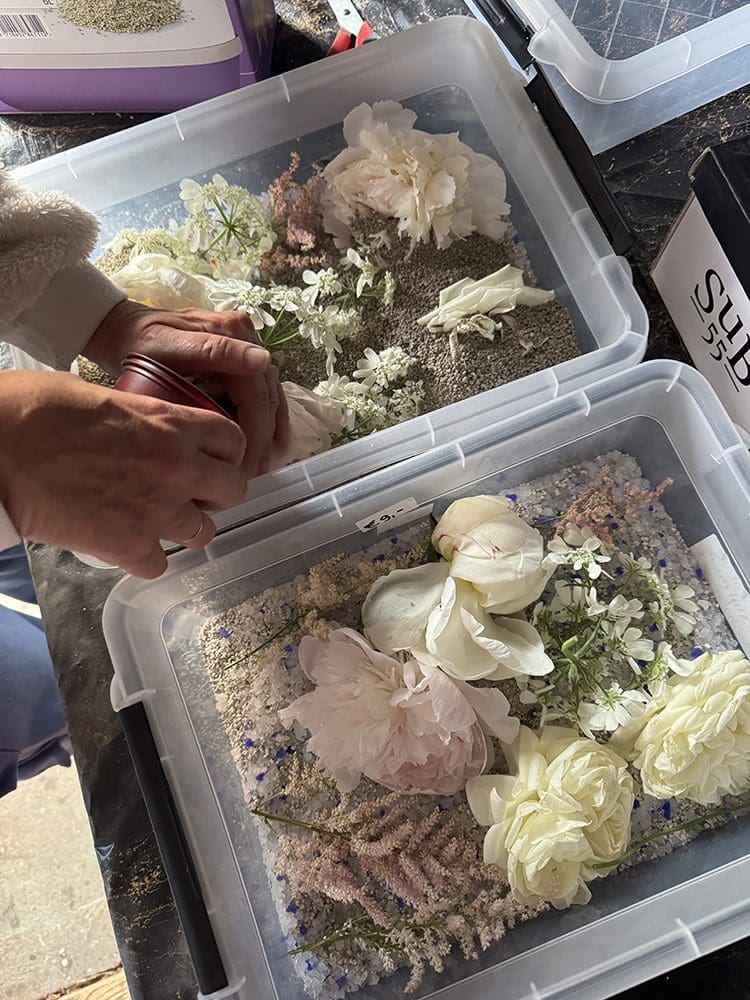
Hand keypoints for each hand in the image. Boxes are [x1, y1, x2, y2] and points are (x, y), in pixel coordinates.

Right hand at [0, 370, 248, 577]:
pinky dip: (147, 559)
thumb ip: (139, 416)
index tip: (213, 458)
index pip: (233, 441)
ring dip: (186, 528)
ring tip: (161, 520)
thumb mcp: (101, 396)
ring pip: (203, 533)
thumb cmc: (35, 411)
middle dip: (217, 492)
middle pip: (233, 491)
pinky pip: (160, 565)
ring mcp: (155, 511)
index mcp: (172, 424)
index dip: (226, 452)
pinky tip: (129, 544)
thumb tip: (143, 425)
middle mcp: (176, 468)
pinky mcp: (127, 546)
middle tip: (194, 492)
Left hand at [84, 300, 289, 476]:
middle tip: (251, 475)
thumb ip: (215, 352)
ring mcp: (245, 350)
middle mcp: (246, 338)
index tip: (244, 468)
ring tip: (256, 467)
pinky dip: (264, 422)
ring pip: (270, 399)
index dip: (254, 436)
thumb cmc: (137, 342)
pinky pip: (261, 395)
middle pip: (267, 399)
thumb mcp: (167, 347)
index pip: (257, 395)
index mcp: (233, 333)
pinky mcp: (240, 361)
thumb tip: (263, 361)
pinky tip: (262, 446)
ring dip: (268, 435)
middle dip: (262, 441)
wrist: (121, 329)